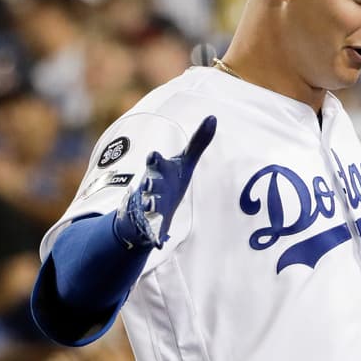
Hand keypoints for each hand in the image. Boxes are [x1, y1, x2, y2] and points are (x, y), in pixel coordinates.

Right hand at [114, 116, 216, 248]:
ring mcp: (148, 206)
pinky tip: (159, 244)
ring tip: (152, 210)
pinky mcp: (150, 225)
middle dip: (149, 185)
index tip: (154, 155)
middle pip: (149, 185)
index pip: (156, 162)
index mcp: (159, 170)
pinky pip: (151, 232)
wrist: (147, 207)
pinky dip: (154, 237)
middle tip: (149, 185)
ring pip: (147, 207)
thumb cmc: (167, 180)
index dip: (155, 159)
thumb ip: (198, 142)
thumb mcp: (184, 162)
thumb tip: (213, 117)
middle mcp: (151, 187)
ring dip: (150, 208)